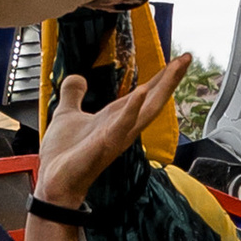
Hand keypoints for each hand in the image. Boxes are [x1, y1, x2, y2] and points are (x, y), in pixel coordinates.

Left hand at [35, 57, 192, 207]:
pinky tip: (141, 93)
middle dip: (170, 79)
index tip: (178, 60)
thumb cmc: (63, 155)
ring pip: (146, 111)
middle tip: (187, 58)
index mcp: (115, 118)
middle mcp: (122, 127)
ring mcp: (116, 137)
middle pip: (153, 100)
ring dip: (162, 89)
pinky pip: (122, 126)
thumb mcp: (66, 114)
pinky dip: (132, 110)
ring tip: (175, 68)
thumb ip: (73, 95)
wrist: (53, 182)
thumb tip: (78, 78)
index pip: (144, 94)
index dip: (161, 77)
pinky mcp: (104, 146)